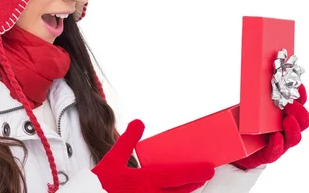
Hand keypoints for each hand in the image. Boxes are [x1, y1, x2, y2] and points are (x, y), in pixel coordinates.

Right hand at [92, 119, 214, 192]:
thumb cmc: (100, 185)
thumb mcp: (112, 158)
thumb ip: (128, 139)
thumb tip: (139, 122)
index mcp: (144, 181)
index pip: (176, 176)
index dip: (195, 172)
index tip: (209, 168)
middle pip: (180, 191)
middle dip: (194, 182)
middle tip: (205, 175)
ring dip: (184, 192)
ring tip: (191, 185)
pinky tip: (172, 192)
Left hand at [232, 84, 308, 169]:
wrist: (240, 145)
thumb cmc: (251, 122)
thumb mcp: (254, 105)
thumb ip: (257, 92)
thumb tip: (255, 69)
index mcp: (286, 114)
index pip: (300, 103)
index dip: (301, 93)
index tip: (298, 83)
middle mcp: (287, 128)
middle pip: (303, 121)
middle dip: (300, 111)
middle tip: (291, 104)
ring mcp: (281, 142)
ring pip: (295, 137)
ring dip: (293, 127)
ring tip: (288, 119)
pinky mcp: (270, 153)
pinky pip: (276, 151)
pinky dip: (277, 144)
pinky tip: (276, 137)